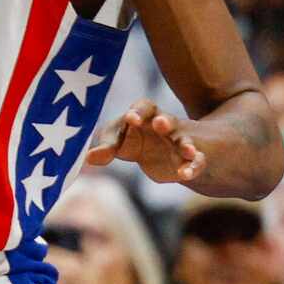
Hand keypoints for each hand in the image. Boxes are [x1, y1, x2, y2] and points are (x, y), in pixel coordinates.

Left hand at [85, 99, 205, 184]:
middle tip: (160, 124)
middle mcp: (165, 126)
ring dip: (186, 144)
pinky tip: (186, 175)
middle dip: (164, 121)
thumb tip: (88, 158)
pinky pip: (196, 162)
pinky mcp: (190, 159)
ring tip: (187, 150)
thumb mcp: (121, 144)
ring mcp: (180, 142)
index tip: (130, 119)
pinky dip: (192, 167)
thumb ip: (107, 148)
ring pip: (185, 141)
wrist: (169, 153)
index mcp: (145, 117)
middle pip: (166, 119)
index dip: (138, 111)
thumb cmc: (137, 142)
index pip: (143, 107)